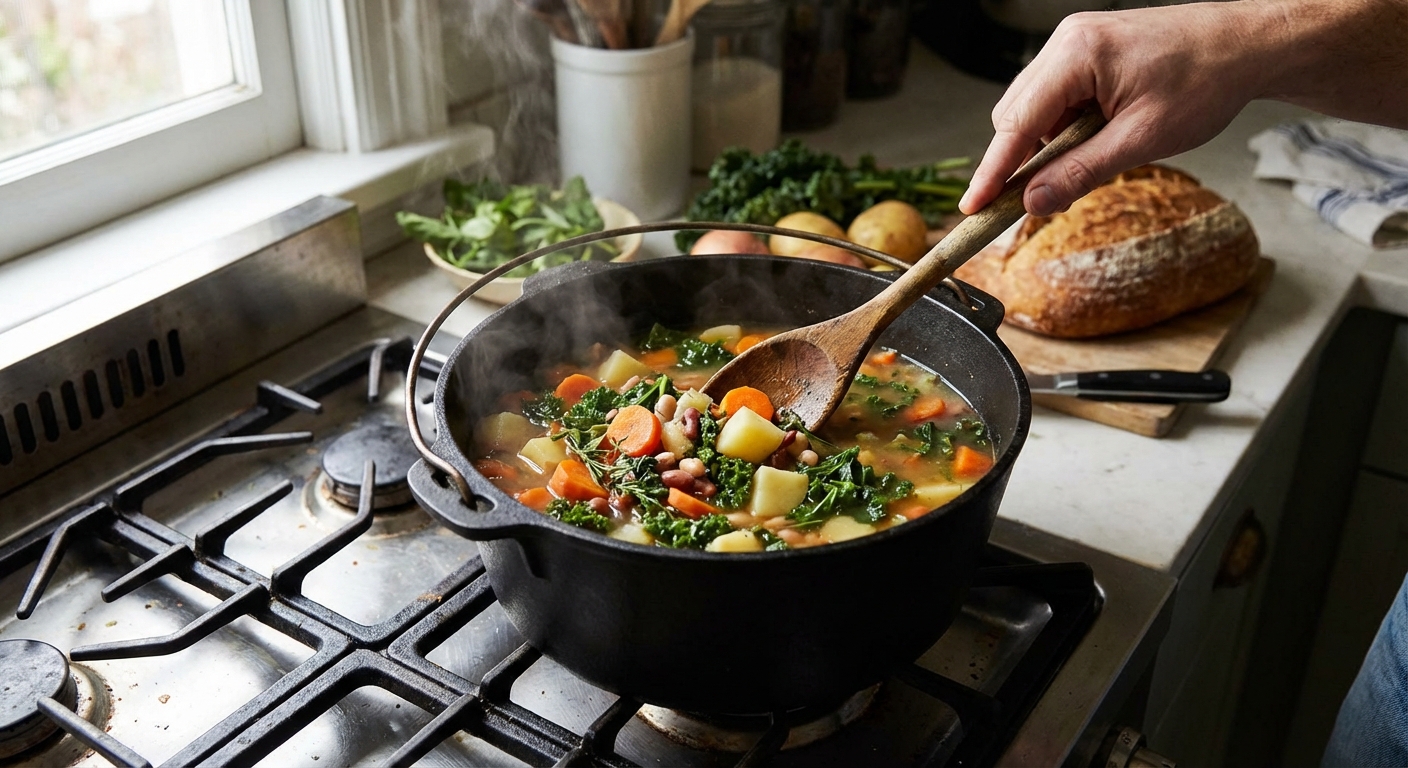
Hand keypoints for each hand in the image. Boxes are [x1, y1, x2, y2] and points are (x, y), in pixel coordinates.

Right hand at [958, 0, 1407, 216]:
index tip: (973, 207)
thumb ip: (1081, 172)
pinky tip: (1091, 143)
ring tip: (1084, 165)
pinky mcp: (1086, 54)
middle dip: (1017, 160)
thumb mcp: (1142, 139)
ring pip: (1031, 108)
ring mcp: (1075, 45)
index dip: (992, 171)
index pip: (1016, 123)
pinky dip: (1061, 130)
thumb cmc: (1207, 80)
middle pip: (1014, 114)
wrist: (1247, 43)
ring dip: (1042, 146)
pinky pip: (1054, 99)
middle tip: (1027, 204)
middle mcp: (1067, 42)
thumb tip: (1033, 203)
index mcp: (1077, 54)